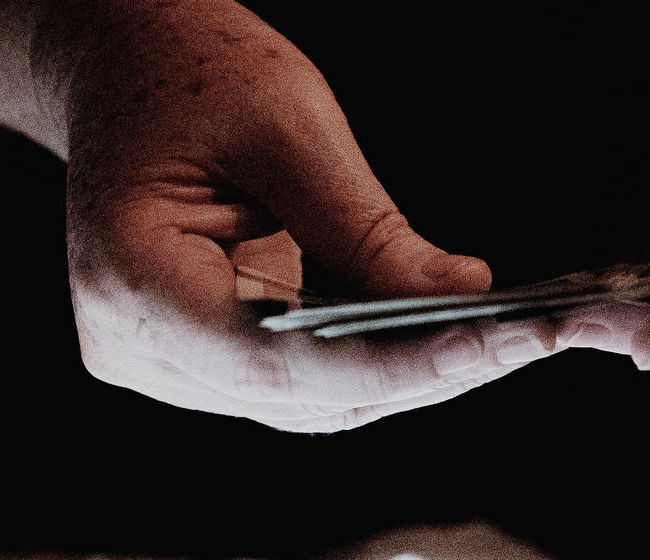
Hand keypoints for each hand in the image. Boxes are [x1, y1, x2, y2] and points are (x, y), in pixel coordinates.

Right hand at [42, 0, 555, 430]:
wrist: (127, 68)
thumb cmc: (191, 73)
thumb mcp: (289, 125)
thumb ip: (368, 227)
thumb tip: (465, 296)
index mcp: (130, 276)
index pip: (275, 357)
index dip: (388, 362)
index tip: (484, 345)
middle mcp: (133, 343)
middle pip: (301, 394)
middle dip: (417, 370)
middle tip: (522, 340)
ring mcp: (159, 363)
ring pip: (309, 402)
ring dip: (404, 373)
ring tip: (495, 338)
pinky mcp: (195, 363)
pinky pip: (301, 383)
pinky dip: (371, 361)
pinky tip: (437, 334)